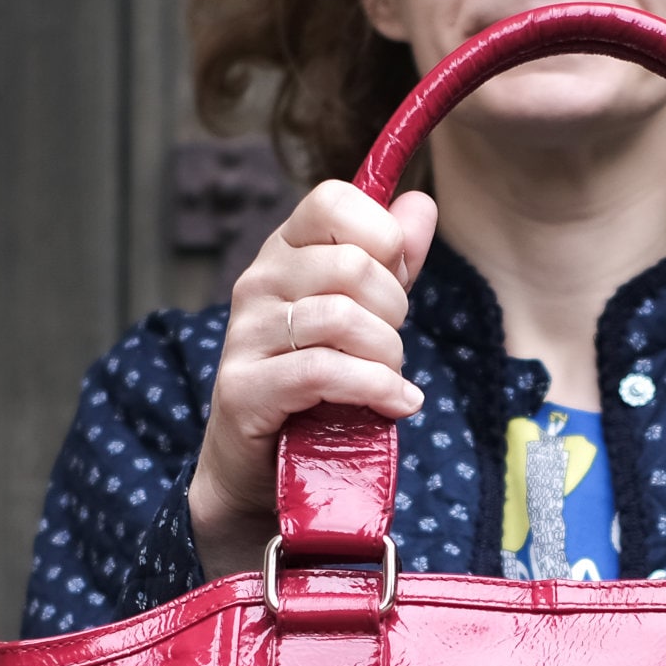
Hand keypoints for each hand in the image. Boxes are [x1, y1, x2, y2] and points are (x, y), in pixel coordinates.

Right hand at [189, 180, 437, 580]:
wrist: (261, 466)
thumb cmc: (317, 385)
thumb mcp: (364, 313)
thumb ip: (392, 260)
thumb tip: (421, 203)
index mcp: (285, 252)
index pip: (332, 199)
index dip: (382, 236)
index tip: (394, 279)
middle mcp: (257, 283)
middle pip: (352, 265)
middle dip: (395, 311)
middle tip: (391, 348)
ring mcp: (245, 335)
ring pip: (343, 318)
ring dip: (387, 357)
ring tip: (391, 382)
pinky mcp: (245, 389)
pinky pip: (324, 371)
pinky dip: (374, 389)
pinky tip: (395, 404)